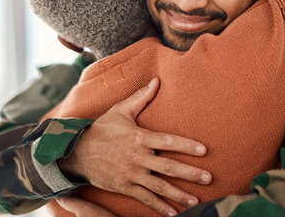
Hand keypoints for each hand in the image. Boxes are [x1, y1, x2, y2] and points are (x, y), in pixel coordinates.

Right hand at [58, 78, 211, 215]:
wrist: (76, 152)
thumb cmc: (101, 129)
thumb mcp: (119, 111)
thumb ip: (140, 97)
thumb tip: (156, 80)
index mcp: (138, 137)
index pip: (168, 141)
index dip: (187, 146)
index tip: (204, 150)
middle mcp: (136, 157)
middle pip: (168, 167)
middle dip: (190, 173)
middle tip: (208, 178)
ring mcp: (130, 174)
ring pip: (159, 187)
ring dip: (178, 195)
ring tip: (195, 200)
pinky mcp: (124, 187)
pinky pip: (144, 198)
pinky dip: (159, 207)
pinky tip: (173, 213)